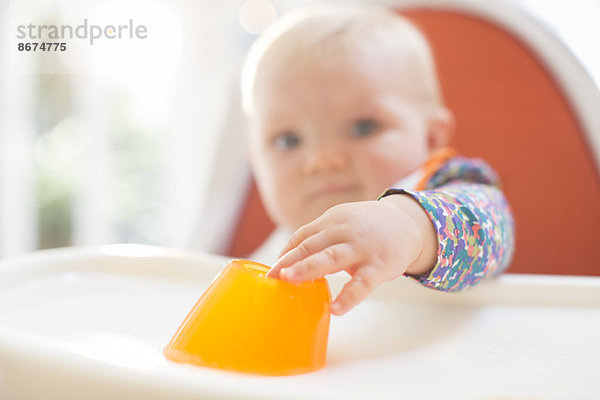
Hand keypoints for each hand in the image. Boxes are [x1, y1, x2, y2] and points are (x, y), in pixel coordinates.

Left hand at [268, 195, 437, 314]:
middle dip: (290, 259)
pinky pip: (361, 284)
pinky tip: (335, 309)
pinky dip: (348, 297)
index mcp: (332, 221)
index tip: (270, 271)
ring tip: (290, 280)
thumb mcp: (342, 225)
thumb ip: (319, 239)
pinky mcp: (378, 266)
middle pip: (312, 244)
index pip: (303, 236)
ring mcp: (361, 248)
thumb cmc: (367, 229)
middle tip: (273, 275)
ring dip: (309, 268)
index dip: (286, 252)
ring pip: (332, 258)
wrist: (408, 224)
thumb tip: (287, 262)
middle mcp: (344, 231)